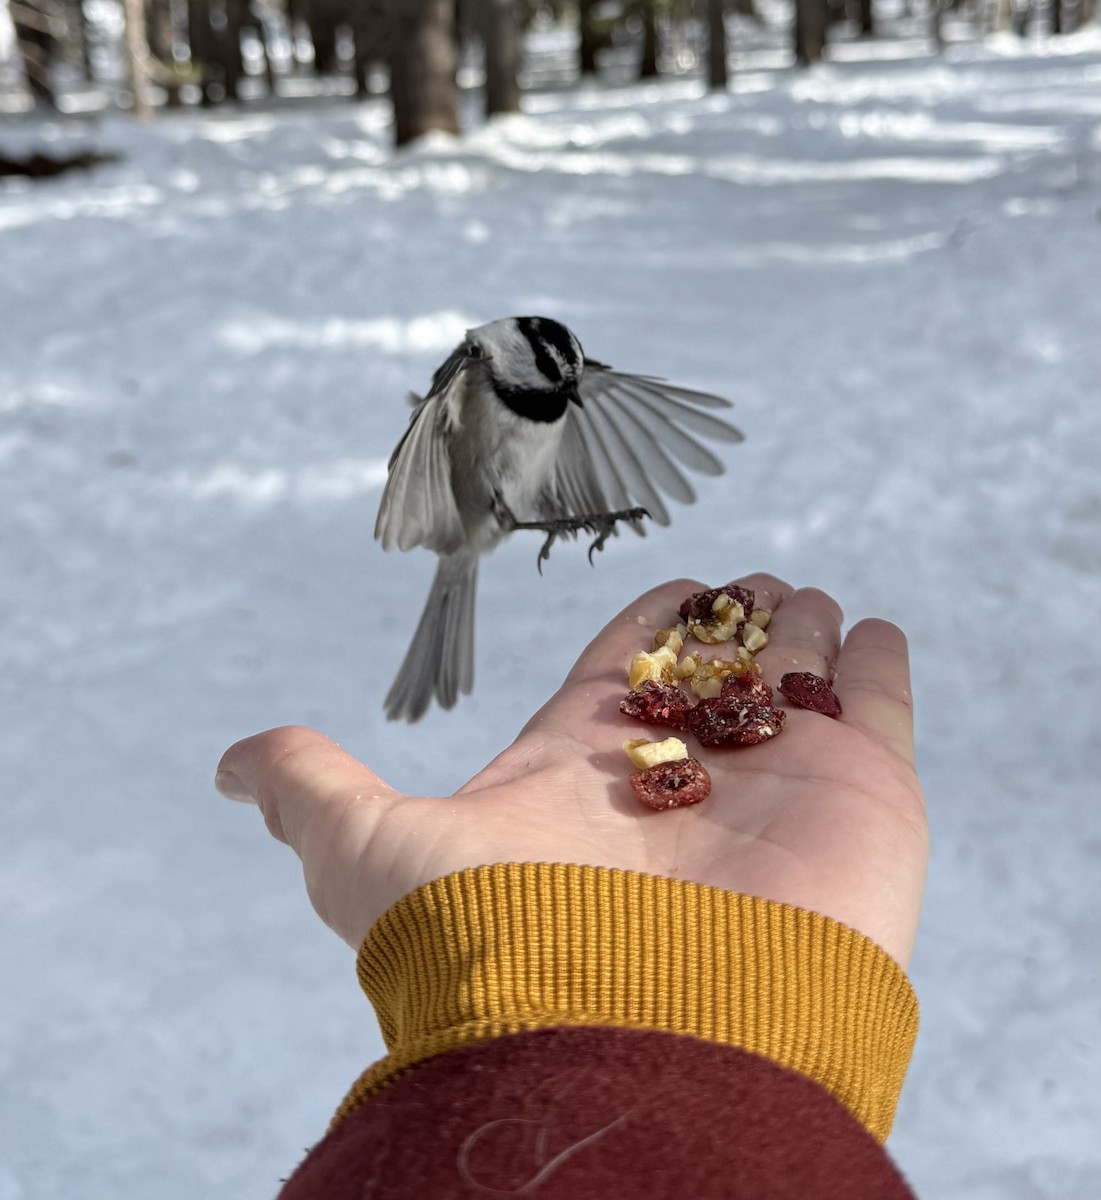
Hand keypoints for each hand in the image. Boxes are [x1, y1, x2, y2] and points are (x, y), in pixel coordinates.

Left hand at [216, 574, 927, 965]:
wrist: (638, 1040)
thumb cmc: (507, 940)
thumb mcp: (374, 855)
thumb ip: (314, 792)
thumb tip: (231, 763)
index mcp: (590, 764)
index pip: (626, 667)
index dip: (649, 624)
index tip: (673, 586)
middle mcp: (683, 771)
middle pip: (713, 670)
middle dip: (730, 622)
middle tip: (744, 582)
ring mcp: (778, 779)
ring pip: (793, 679)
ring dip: (796, 631)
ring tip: (799, 595)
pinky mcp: (863, 794)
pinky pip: (876, 709)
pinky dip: (876, 668)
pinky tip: (870, 634)